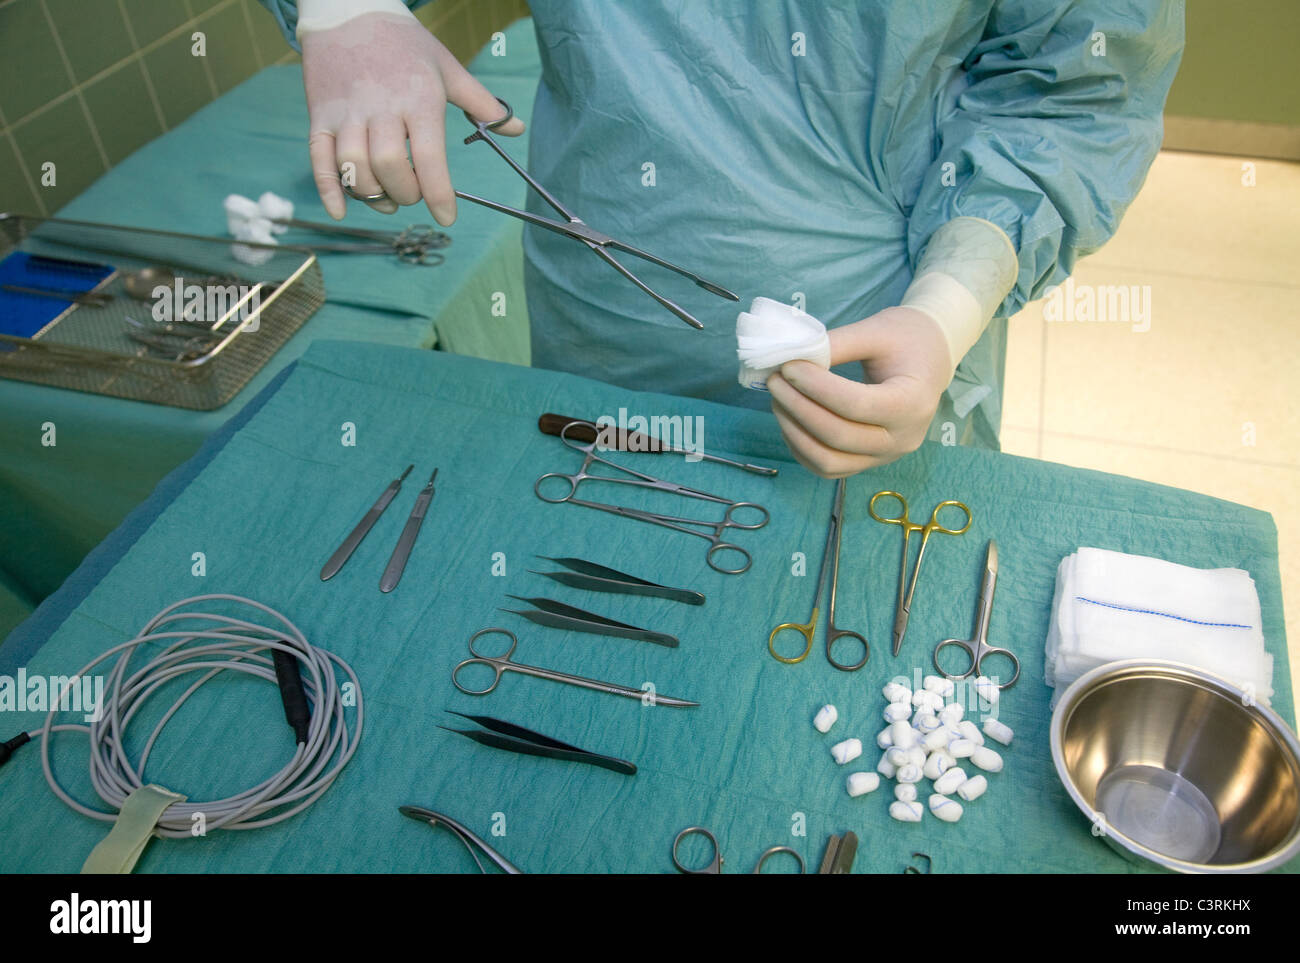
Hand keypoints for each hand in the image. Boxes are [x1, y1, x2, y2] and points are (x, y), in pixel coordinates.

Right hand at [301, 12, 524, 222]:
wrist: (347, 9)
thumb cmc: (405, 44)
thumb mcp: (447, 68)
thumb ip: (482, 103)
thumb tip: (517, 129)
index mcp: (418, 98)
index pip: (430, 157)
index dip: (439, 194)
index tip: (448, 217)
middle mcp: (381, 107)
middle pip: (390, 167)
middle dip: (406, 194)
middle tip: (413, 194)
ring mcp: (347, 113)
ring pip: (355, 168)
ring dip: (372, 195)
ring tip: (387, 198)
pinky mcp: (320, 116)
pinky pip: (320, 161)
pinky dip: (330, 191)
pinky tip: (342, 210)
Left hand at [766, 306, 952, 475]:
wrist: (929, 358)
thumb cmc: (907, 339)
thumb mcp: (876, 331)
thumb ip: (835, 344)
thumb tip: (790, 357)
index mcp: (913, 402)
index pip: (856, 404)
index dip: (815, 388)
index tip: (788, 367)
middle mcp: (902, 439)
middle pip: (838, 437)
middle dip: (798, 408)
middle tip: (774, 380)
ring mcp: (885, 456)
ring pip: (828, 461)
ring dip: (794, 432)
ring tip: (778, 399)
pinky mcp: (868, 462)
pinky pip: (827, 467)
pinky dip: (801, 447)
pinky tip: (789, 419)